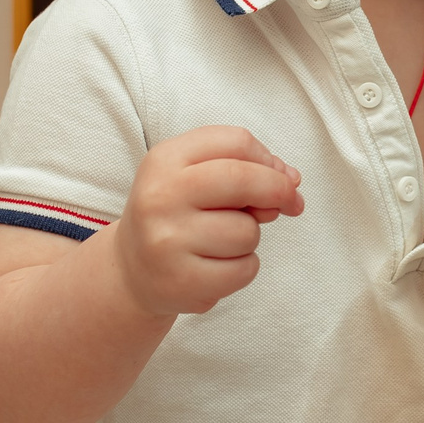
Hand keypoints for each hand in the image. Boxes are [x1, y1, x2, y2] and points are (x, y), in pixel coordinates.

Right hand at [115, 127, 304, 317]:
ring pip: (248, 231)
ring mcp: (168, 240)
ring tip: (222, 242)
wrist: (132, 269)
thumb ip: (244, 169)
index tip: (283, 176)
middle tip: (291, 203)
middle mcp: (161, 196)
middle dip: (279, 191)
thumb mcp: (195, 177)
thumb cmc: (177, 215)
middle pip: (244, 179)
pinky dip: (243, 268)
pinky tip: (217, 266)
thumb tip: (291, 181)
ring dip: (250, 237)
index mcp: (165, 159)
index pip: (235, 142)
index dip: (270, 159)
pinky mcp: (181, 280)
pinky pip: (244, 269)